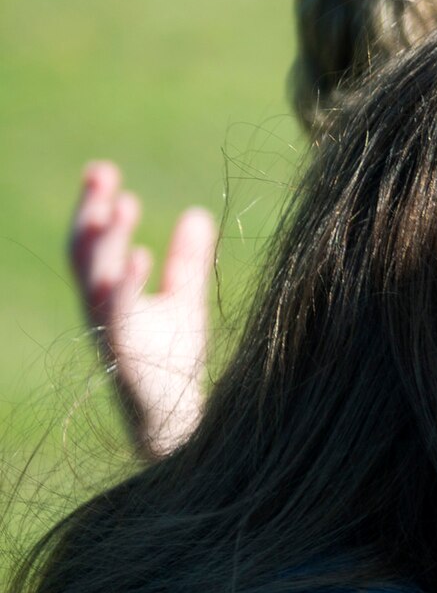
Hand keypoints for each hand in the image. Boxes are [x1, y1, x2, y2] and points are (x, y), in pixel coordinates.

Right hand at [69, 162, 214, 458]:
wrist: (176, 423)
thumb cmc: (174, 365)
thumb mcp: (184, 303)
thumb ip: (187, 263)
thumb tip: (197, 212)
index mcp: (108, 294)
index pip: (94, 242)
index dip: (93, 206)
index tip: (102, 169)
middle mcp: (100, 309)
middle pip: (84, 253)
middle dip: (90, 211)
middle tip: (101, 171)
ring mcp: (109, 332)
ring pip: (94, 279)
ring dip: (107, 241)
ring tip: (123, 204)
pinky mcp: (127, 356)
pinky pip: (120, 316)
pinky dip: (127, 284)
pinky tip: (142, 256)